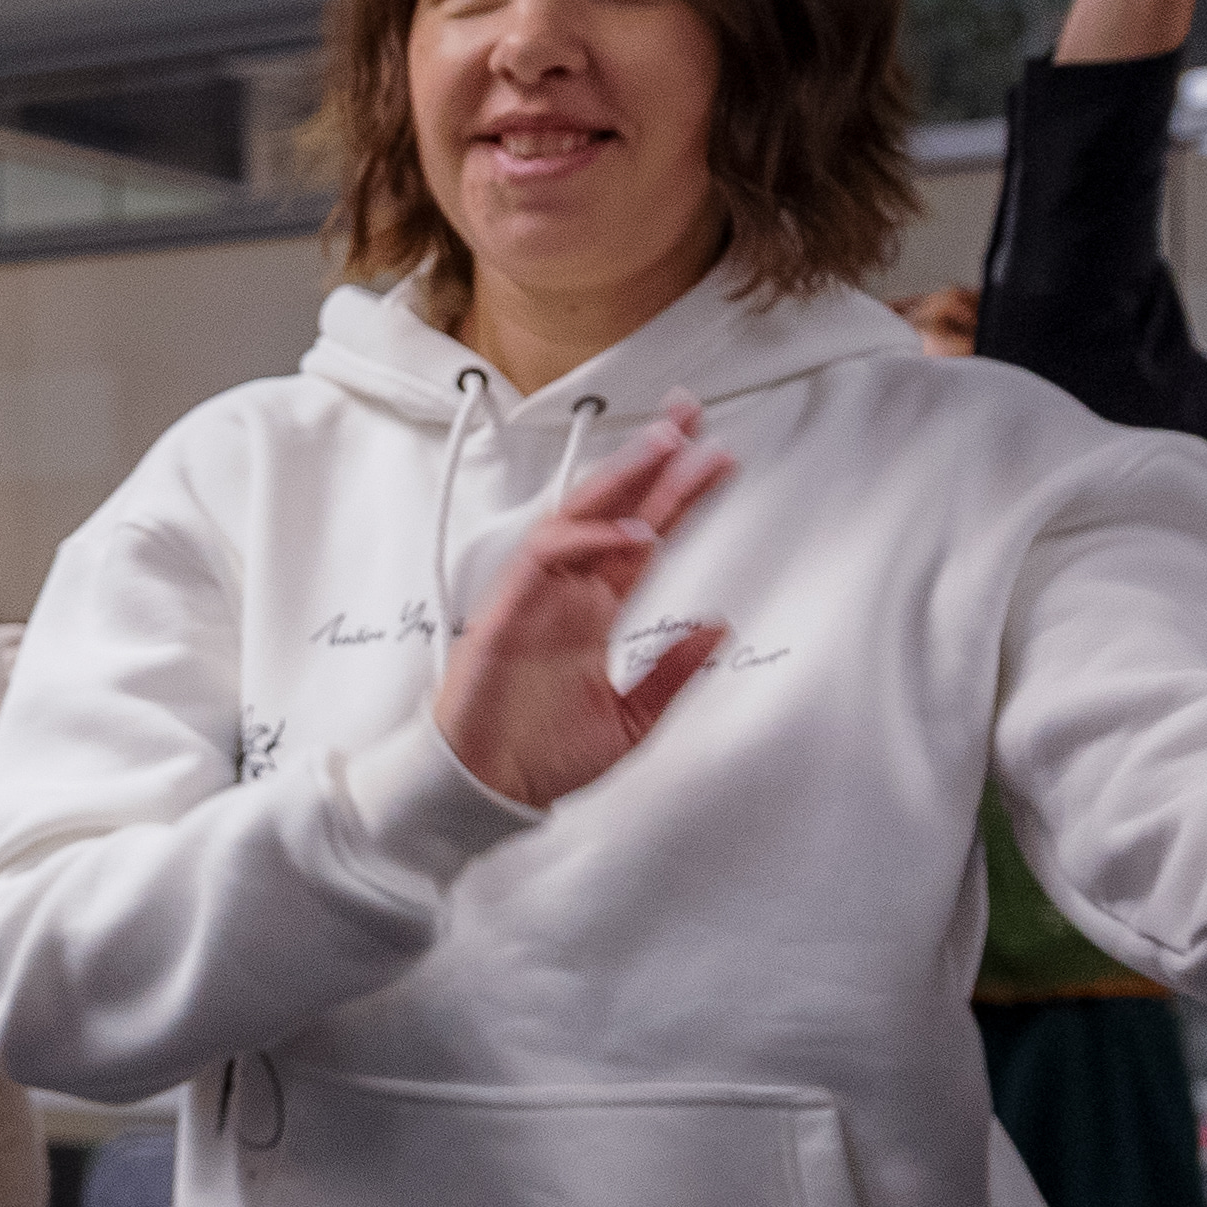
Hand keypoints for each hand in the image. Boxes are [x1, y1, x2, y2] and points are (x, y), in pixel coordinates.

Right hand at [428, 402, 739, 808]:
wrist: (487, 789)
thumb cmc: (542, 756)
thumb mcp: (633, 720)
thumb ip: (672, 672)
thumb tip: (719, 629)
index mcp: (593, 611)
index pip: (643, 538)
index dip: (679, 498)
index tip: (717, 461)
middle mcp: (566, 593)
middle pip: (613, 509)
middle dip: (653, 462)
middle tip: (692, 417)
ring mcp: (535, 596)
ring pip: (578, 517)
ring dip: (621, 479)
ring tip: (666, 446)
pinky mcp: (506, 611)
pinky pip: (544, 557)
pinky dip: (587, 538)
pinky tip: (631, 531)